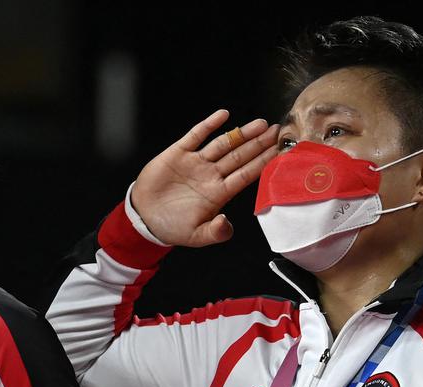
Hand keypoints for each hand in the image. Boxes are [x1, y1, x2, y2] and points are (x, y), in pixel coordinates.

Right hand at [131, 109, 277, 246]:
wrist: (144, 217)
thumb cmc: (171, 227)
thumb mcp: (196, 235)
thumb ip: (214, 232)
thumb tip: (226, 224)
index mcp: (218, 193)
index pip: (246, 174)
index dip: (262, 162)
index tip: (277, 151)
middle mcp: (211, 175)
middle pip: (240, 155)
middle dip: (258, 143)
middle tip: (276, 131)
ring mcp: (196, 162)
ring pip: (223, 143)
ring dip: (241, 133)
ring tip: (259, 124)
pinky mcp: (178, 153)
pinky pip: (196, 135)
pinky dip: (209, 125)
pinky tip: (223, 115)